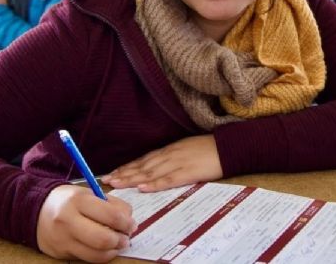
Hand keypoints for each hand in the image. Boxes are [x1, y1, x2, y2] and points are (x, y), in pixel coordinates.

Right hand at [36, 185, 135, 261]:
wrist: (37, 211)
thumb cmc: (69, 201)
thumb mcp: (89, 194)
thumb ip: (111, 204)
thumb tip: (130, 220)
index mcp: (79, 200)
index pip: (111, 215)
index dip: (126, 223)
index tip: (132, 224)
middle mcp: (69, 220)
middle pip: (103, 239)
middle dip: (121, 240)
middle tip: (126, 237)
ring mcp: (64, 239)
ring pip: (96, 254)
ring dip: (113, 251)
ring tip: (118, 244)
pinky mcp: (61, 253)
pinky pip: (87, 259)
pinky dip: (102, 256)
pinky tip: (106, 249)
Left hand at [102, 135, 222, 191]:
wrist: (229, 147)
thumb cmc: (209, 149)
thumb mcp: (186, 149)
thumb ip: (171, 157)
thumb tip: (156, 167)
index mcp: (169, 150)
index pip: (143, 160)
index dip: (127, 167)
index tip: (112, 174)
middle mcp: (170, 155)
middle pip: (142, 166)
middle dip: (123, 174)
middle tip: (106, 181)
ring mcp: (178, 163)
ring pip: (150, 172)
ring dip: (132, 178)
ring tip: (117, 184)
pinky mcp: (189, 172)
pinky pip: (169, 179)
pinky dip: (154, 184)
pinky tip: (143, 188)